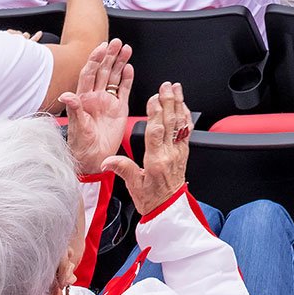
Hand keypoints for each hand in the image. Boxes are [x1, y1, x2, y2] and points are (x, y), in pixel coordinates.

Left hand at [61, 40, 133, 173]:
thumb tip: (66, 95)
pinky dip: (127, 79)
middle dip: (110, 56)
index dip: (94, 60)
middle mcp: (95, 97)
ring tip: (125, 49)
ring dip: (119, 63)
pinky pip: (123, 90)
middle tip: (116, 43)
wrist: (93, 160)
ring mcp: (107, 102)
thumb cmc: (81, 146)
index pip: (89, 74)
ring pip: (114, 77)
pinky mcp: (119, 109)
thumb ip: (74, 110)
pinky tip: (129, 68)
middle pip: (103, 71)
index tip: (101, 48)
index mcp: (83, 99)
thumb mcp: (77, 127)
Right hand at [102, 81, 190, 215]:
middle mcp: (170, 153)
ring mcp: (179, 151)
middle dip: (168, 102)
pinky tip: (183, 105)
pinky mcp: (183, 151)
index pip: (156, 132)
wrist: (169, 209)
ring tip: (176, 88)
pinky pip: (186, 130)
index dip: (155, 114)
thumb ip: (122, 169)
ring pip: (180, 123)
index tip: (153, 99)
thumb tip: (107, 161)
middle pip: (170, 123)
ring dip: (178, 103)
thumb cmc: (151, 199)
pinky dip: (185, 115)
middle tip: (166, 86)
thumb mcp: (133, 186)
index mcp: (155, 161)